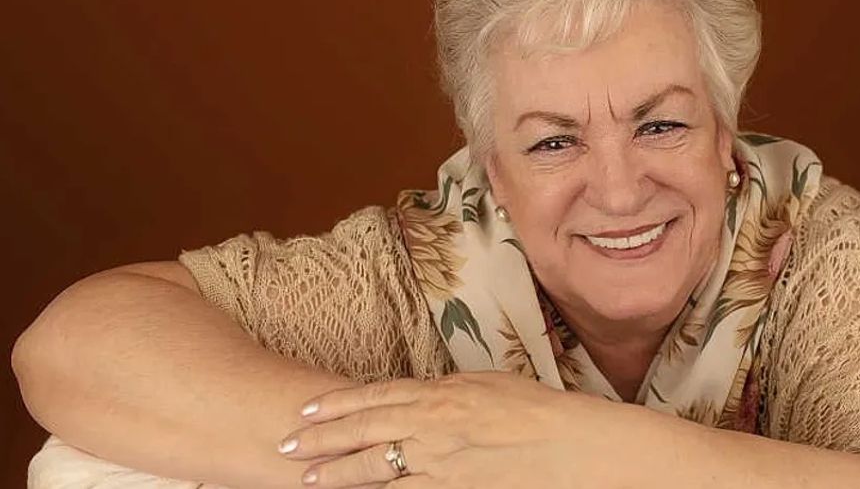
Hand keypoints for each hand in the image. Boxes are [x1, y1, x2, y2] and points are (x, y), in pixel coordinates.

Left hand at [277, 371, 647, 487]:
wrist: (569, 446)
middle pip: (364, 431)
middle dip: (321, 439)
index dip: (337, 404)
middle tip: (286, 444)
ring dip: (337, 474)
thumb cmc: (537, 412)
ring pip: (375, 468)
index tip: (306, 409)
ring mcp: (439, 462)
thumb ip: (448, 388)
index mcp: (440, 393)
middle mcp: (431, 425)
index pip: (375, 395)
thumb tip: (421, 390)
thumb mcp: (487, 384)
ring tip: (309, 478)